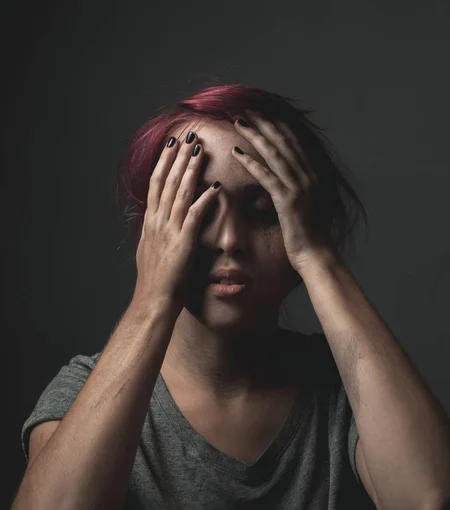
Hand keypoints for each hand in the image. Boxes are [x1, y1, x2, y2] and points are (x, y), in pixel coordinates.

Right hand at [132, 132, 220, 316]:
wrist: (153, 301)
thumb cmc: (155, 281)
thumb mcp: (151, 250)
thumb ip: (155, 231)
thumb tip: (156, 218)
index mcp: (151, 221)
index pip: (157, 184)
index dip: (165, 162)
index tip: (172, 144)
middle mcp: (158, 221)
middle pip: (167, 181)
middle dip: (178, 156)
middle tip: (188, 135)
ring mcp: (169, 230)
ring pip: (179, 192)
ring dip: (191, 169)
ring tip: (200, 150)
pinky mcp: (183, 243)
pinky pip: (194, 215)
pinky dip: (204, 199)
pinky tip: (215, 186)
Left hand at [231, 110, 337, 272]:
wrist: (316, 255)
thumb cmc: (309, 235)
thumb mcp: (307, 206)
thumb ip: (300, 189)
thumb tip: (287, 180)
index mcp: (313, 175)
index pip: (293, 142)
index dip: (276, 125)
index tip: (261, 113)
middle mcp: (308, 175)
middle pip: (283, 141)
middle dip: (263, 122)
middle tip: (244, 109)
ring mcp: (299, 186)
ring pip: (273, 153)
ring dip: (254, 134)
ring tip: (237, 122)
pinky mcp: (288, 200)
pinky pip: (265, 175)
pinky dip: (250, 161)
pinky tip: (236, 151)